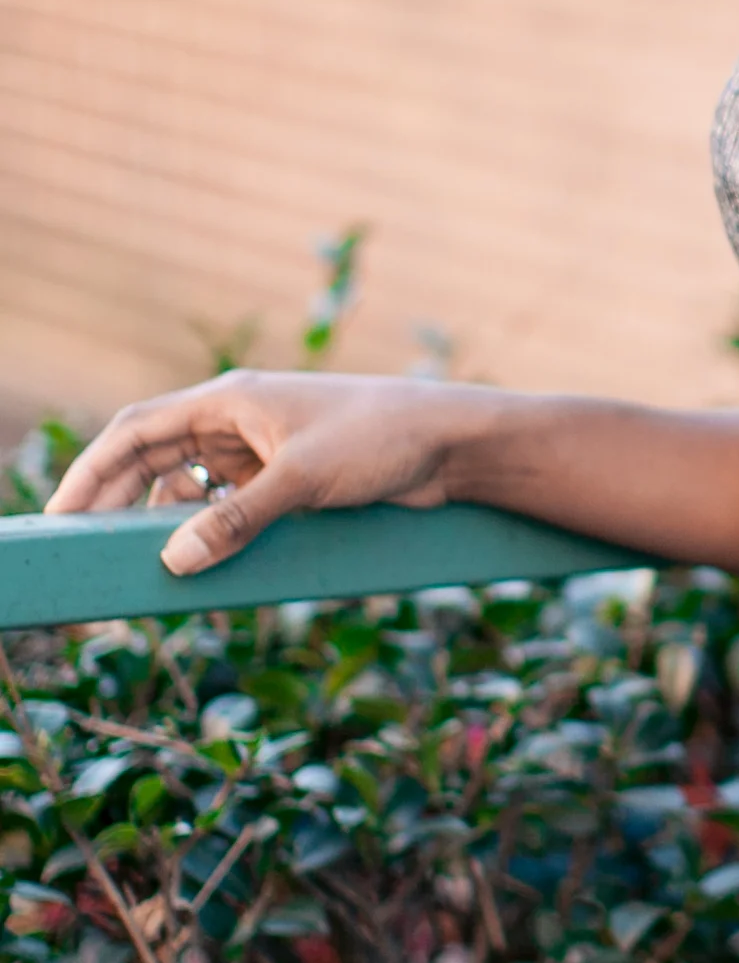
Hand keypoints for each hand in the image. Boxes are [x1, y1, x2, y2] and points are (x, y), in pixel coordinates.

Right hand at [44, 371, 473, 574]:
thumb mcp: (303, 481)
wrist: (453, 442)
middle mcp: (238, 419)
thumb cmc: (382, 439)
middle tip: (84, 549)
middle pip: (154, 458)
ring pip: (190, 484)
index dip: (93, 471)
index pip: (136, 430)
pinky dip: (209, 527)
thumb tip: (175, 559)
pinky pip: (230, 502)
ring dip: (163, 519)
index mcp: (229, 400)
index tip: (62, 514)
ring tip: (136, 563)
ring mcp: (263, 448)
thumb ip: (237, 520)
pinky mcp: (291, 476)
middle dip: (115, 500)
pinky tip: (199, 557)